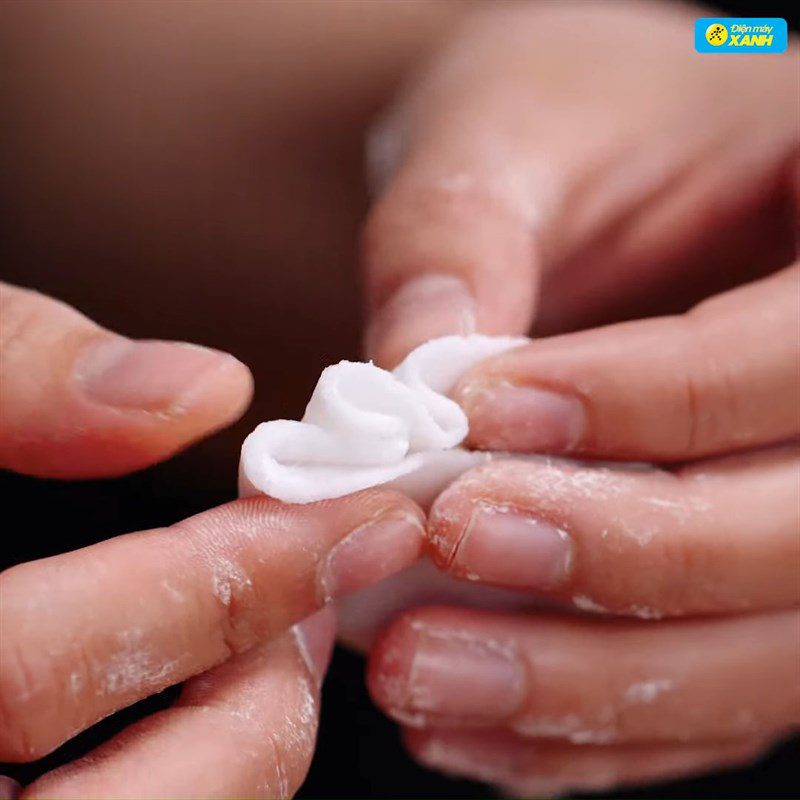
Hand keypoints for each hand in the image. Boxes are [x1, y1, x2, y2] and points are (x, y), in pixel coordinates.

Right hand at [0, 283, 423, 797]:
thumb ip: (20, 366)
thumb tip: (202, 392)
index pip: (32, 674)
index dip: (216, 590)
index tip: (363, 517)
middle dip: (255, 710)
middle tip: (330, 597)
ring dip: (241, 748)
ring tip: (289, 642)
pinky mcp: (34, 796)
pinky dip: (208, 764)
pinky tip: (233, 686)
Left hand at [359, 2, 798, 793]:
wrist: (583, 163)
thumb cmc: (566, 113)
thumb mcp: (509, 129)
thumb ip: (459, 240)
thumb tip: (407, 393)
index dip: (647, 402)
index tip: (474, 420)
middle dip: (622, 565)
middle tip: (445, 551)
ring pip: (763, 651)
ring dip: (588, 687)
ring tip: (420, 671)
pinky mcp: (745, 583)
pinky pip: (703, 690)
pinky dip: (588, 730)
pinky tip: (469, 719)